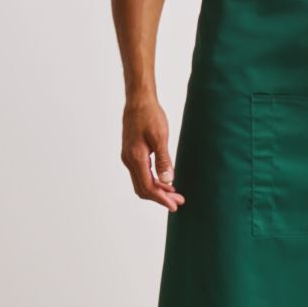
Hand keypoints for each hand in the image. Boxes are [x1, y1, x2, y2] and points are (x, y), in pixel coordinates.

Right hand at [120, 97, 185, 211]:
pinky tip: (165, 182)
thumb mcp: (160, 137)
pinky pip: (141, 174)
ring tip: (174, 194)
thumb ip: (164, 160)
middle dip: (160, 198)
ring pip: (141, 182)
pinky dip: (153, 181)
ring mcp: (128, 158)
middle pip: (143, 189)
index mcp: (136, 157)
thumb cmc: (150, 116)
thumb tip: (168, 181)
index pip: (148, 187)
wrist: (138, 101)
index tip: (174, 205)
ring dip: (157, 191)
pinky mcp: (131, 154)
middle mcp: (129, 160)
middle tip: (178, 202)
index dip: (161, 198)